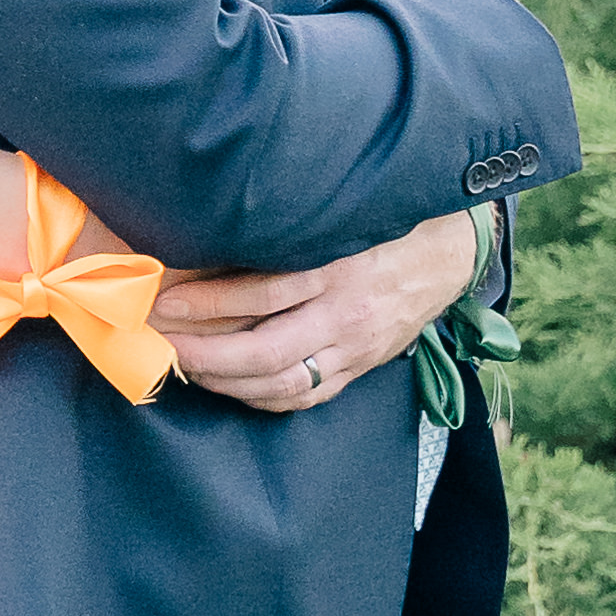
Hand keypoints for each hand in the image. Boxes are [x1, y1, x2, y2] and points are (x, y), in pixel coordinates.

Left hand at [139, 208, 482, 416]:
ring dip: (229, 382)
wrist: (450, 253)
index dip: (211, 301)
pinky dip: (264, 398)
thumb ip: (289, 231)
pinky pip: (307, 395)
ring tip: (188, 368)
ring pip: (284, 382)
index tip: (168, 303)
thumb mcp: (341, 217)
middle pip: (267, 350)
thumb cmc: (384, 225)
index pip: (265, 291)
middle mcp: (346, 313)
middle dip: (208, 355)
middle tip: (165, 347)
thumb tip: (217, 238)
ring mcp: (355, 347)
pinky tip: (232, 388)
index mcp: (338, 268)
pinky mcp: (360, 367)